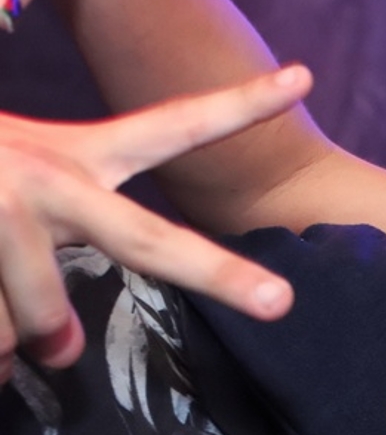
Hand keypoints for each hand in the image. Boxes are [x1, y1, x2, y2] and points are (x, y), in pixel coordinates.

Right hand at [0, 66, 312, 382]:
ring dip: (15, 342)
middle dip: (218, 271)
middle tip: (283, 303)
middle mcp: (46, 179)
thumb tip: (51, 357)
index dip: (237, 104)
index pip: (168, 127)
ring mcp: (4, 210)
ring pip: (35, 321)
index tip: (307, 78)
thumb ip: (37, 269)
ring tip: (14, 350)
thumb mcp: (10, 177)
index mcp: (69, 158)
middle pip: (146, 237)